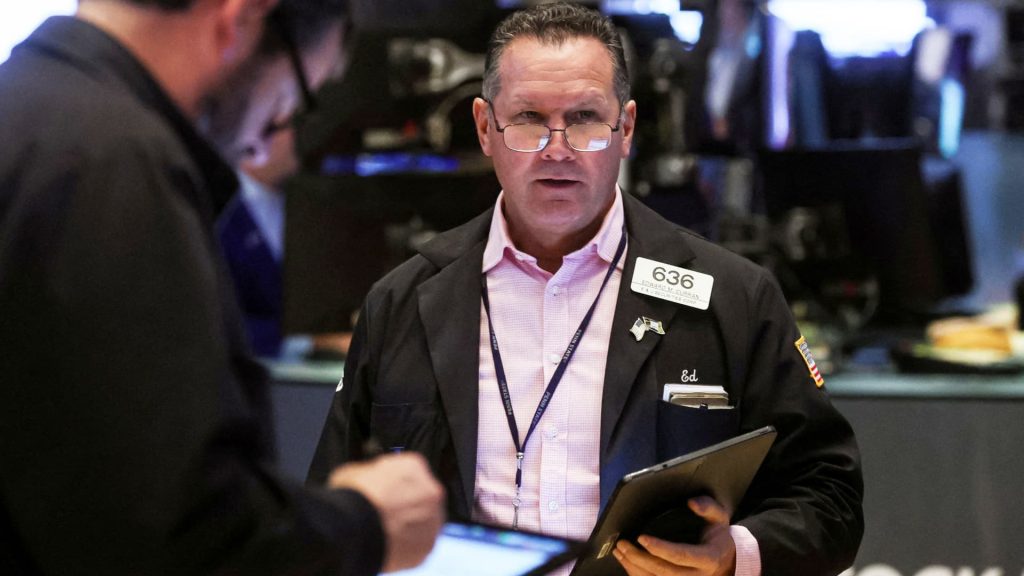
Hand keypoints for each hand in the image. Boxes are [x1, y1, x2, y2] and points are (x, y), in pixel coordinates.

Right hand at [328, 452, 445, 571]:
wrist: (355, 529)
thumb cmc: (353, 499)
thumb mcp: (352, 472)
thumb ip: (369, 475)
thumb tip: (365, 481)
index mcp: (413, 466)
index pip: (407, 472)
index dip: (392, 484)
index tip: (383, 493)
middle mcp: (430, 490)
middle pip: (419, 497)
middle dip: (404, 506)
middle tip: (383, 515)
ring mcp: (433, 519)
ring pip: (422, 522)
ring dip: (408, 527)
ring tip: (383, 533)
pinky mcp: (428, 545)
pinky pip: (418, 545)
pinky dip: (405, 547)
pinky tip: (387, 547)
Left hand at [613, 496, 735, 575]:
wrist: (727, 561)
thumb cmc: (718, 536)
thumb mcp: (720, 518)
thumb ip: (708, 507)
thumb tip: (692, 502)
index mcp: (708, 558)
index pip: (681, 555)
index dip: (660, 548)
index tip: (642, 538)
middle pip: (664, 572)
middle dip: (640, 558)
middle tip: (623, 544)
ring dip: (634, 568)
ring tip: (619, 551)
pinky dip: (637, 575)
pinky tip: (626, 562)